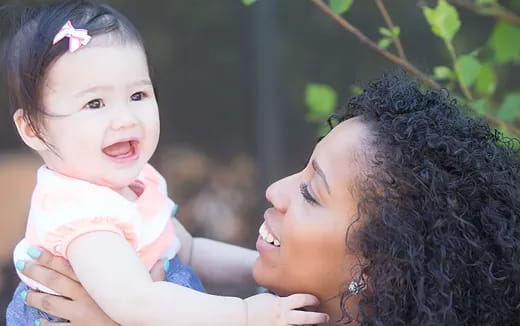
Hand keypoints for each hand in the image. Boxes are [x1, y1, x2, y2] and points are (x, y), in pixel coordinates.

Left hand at [19, 249, 165, 324]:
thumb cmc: (140, 309)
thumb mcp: (150, 288)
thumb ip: (154, 274)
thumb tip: (164, 260)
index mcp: (99, 283)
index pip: (70, 266)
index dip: (51, 256)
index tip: (37, 248)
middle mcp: (85, 296)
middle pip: (54, 281)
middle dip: (36, 271)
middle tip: (23, 262)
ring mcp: (79, 315)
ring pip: (50, 303)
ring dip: (35, 297)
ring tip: (25, 292)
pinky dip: (46, 324)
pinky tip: (39, 321)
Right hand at [244, 293, 328, 325]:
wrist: (242, 317)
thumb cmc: (254, 306)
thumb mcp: (269, 298)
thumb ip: (281, 299)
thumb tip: (290, 299)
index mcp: (282, 304)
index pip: (302, 299)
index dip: (311, 300)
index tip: (316, 300)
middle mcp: (283, 316)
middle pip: (306, 318)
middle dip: (318, 318)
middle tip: (325, 317)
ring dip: (308, 324)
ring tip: (317, 323)